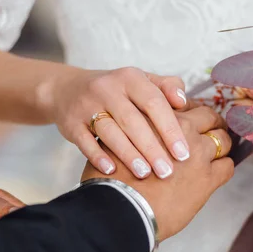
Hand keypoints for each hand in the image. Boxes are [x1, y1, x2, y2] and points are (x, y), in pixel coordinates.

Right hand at [41, 66, 188, 178]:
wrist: (68, 90)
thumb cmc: (117, 91)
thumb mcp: (141, 81)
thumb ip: (166, 87)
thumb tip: (184, 101)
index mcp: (130, 78)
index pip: (154, 102)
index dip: (170, 128)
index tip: (183, 153)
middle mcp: (107, 88)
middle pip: (132, 121)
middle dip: (151, 148)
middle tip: (167, 172)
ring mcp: (86, 105)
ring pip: (109, 132)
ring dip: (128, 154)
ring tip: (145, 174)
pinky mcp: (71, 123)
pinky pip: (84, 141)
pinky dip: (98, 156)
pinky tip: (112, 171)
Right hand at [81, 106, 233, 239]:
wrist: (119, 208)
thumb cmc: (111, 177)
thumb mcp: (113, 139)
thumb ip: (130, 129)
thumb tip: (135, 128)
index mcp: (160, 116)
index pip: (185, 103)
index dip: (192, 110)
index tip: (193, 118)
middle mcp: (183, 129)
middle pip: (210, 116)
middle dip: (214, 122)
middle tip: (213, 130)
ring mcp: (198, 153)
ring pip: (223, 140)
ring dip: (222, 145)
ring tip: (217, 154)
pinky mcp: (208, 178)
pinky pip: (228, 167)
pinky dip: (224, 168)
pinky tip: (215, 174)